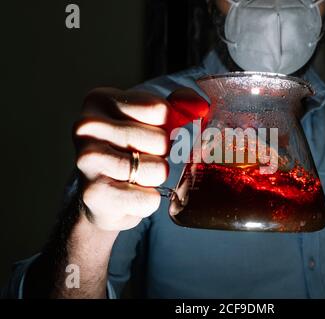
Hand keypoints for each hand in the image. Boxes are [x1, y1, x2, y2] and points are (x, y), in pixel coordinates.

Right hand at [74, 87, 207, 230]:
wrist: (99, 196)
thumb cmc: (128, 151)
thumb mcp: (150, 119)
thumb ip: (178, 105)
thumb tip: (200, 107)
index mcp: (100, 100)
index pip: (160, 110)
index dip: (166, 127)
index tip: (148, 135)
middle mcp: (87, 127)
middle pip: (160, 140)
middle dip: (161, 155)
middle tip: (141, 159)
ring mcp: (87, 160)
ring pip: (157, 169)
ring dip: (155, 178)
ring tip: (135, 177)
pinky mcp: (94, 194)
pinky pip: (148, 198)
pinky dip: (148, 201)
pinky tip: (130, 196)